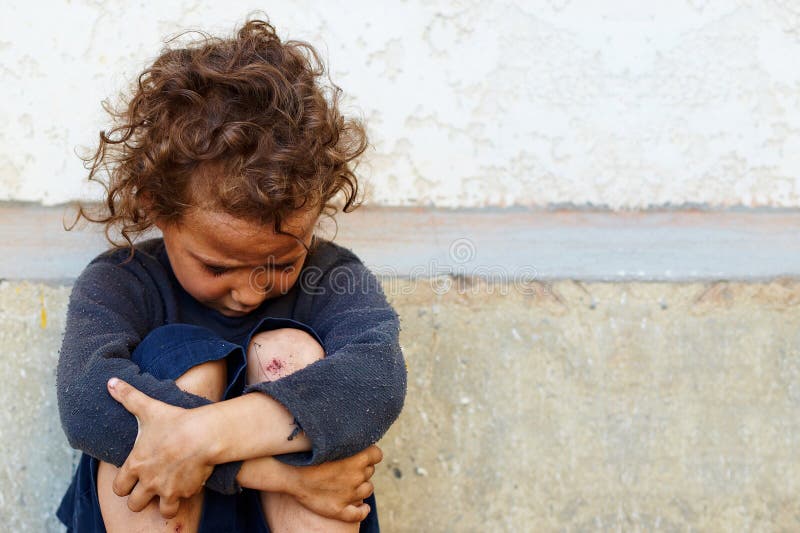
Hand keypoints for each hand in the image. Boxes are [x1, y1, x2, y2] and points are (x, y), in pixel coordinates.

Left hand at [106, 377, 213, 517]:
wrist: (204, 435)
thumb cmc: (174, 421)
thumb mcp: (149, 408)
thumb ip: (128, 397)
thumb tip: (110, 382)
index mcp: (136, 466)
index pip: (119, 488)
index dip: (124, 484)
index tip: (133, 476)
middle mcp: (149, 483)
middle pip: (135, 505)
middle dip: (141, 498)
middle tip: (151, 485)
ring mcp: (168, 490)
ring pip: (162, 510)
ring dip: (165, 503)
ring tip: (171, 491)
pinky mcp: (187, 492)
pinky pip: (184, 500)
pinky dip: (187, 493)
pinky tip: (190, 480)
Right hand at [283, 445, 382, 521]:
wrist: (288, 472)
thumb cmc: (308, 452)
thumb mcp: (332, 441)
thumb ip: (348, 441)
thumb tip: (359, 441)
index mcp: (357, 458)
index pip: (377, 454)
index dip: (369, 454)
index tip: (360, 454)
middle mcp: (356, 476)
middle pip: (370, 471)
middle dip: (362, 468)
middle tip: (347, 466)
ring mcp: (349, 494)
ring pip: (368, 489)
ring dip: (362, 486)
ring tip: (349, 482)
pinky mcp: (339, 509)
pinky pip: (359, 513)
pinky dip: (363, 510)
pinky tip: (362, 507)